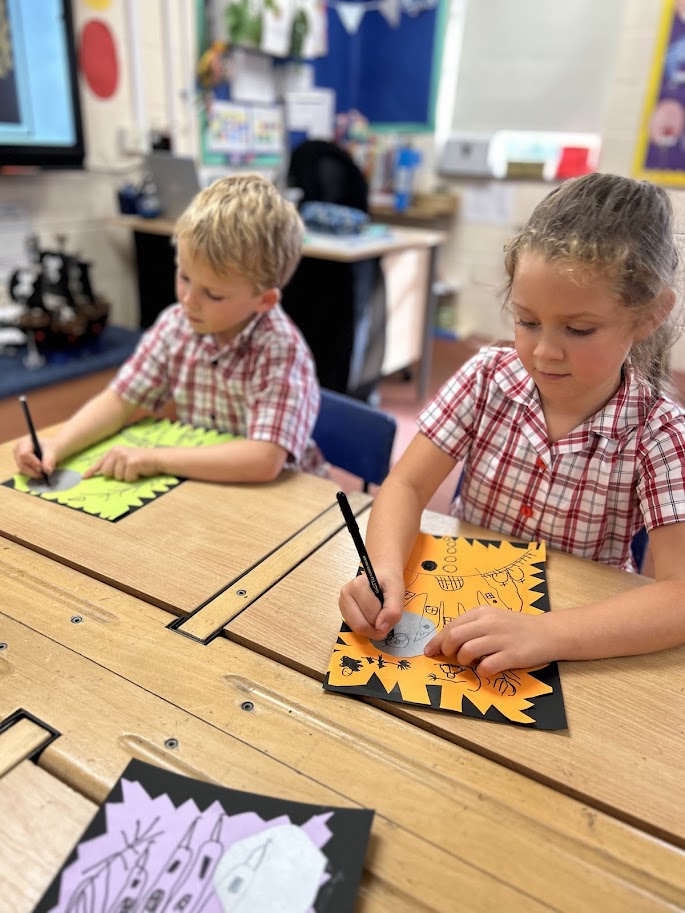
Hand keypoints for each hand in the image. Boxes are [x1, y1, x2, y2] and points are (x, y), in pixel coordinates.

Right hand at [13, 434, 57, 477]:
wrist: (53, 450)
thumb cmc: (52, 447)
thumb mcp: (53, 452)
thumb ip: (49, 460)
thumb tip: (47, 471)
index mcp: (25, 441)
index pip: (24, 454)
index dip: (32, 462)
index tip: (41, 468)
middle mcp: (18, 449)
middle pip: (21, 463)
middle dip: (33, 470)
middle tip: (44, 474)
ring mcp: (18, 457)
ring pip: (22, 469)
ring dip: (33, 473)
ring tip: (43, 474)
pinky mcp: (20, 464)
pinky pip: (24, 472)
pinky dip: (32, 474)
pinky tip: (40, 473)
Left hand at [82, 446, 160, 481]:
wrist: (157, 458)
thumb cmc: (141, 462)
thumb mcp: (124, 459)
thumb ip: (112, 464)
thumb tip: (99, 473)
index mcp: (113, 450)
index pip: (100, 463)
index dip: (92, 471)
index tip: (84, 477)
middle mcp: (117, 451)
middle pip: (107, 472)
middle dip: (116, 475)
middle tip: (127, 470)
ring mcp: (124, 456)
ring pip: (117, 477)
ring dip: (127, 477)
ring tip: (135, 470)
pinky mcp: (132, 462)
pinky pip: (127, 478)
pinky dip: (134, 478)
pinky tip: (139, 471)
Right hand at [338, 570, 404, 638]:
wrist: (383, 575)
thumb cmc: (389, 582)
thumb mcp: (397, 592)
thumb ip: (393, 610)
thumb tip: (381, 628)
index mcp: (357, 586)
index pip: (372, 617)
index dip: (385, 619)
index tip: (391, 608)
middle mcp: (345, 595)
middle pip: (360, 626)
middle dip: (377, 627)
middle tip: (386, 615)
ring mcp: (342, 604)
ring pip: (357, 629)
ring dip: (372, 628)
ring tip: (379, 614)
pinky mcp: (343, 611)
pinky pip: (355, 628)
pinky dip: (366, 627)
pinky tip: (371, 615)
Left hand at [423, 605, 558, 674]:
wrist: (548, 633)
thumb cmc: (516, 627)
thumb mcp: (493, 618)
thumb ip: (472, 626)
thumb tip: (447, 641)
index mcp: (482, 612)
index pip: (452, 625)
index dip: (437, 640)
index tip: (429, 651)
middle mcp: (490, 623)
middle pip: (455, 636)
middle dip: (446, 650)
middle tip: (450, 657)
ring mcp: (501, 639)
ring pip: (467, 650)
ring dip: (463, 661)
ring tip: (470, 663)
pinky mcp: (512, 655)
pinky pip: (486, 666)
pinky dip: (480, 670)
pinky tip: (486, 669)